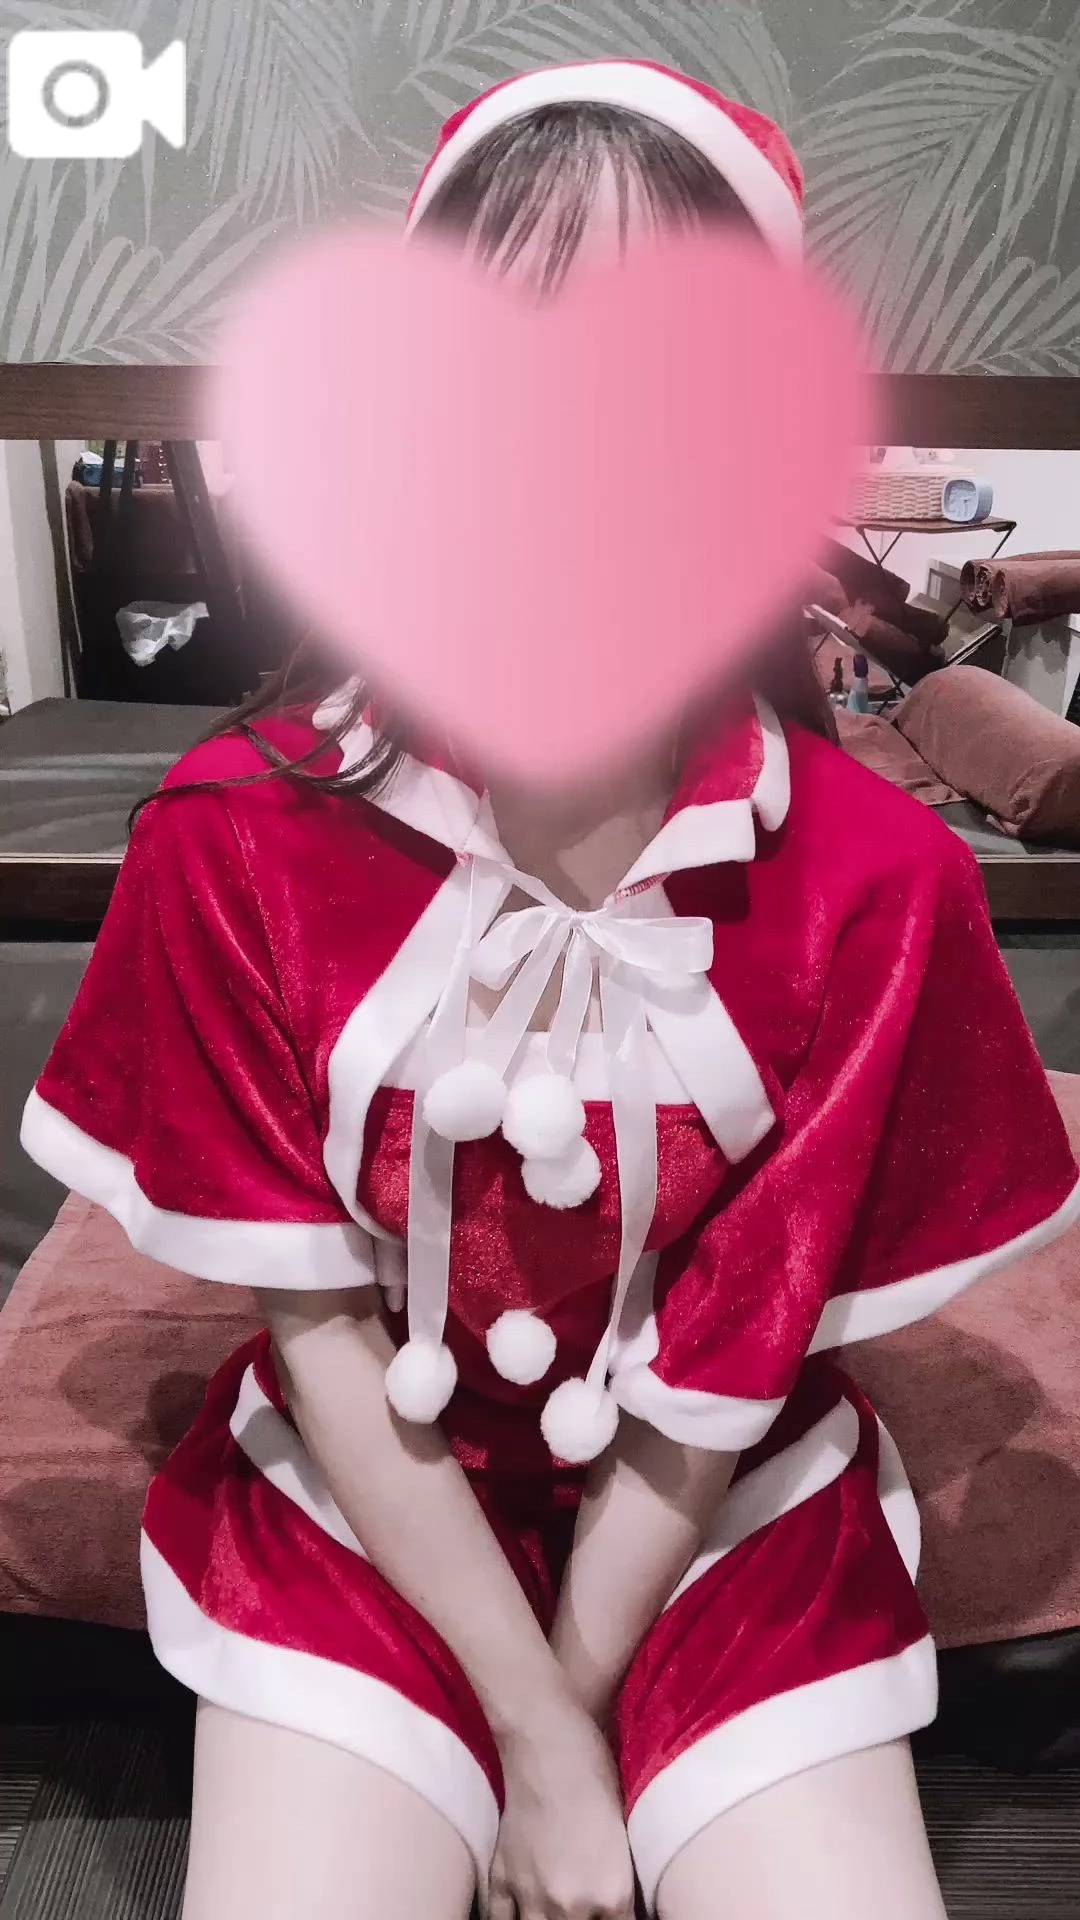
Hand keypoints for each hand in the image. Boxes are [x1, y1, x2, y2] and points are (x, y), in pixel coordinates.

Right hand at [481, 1704, 635, 1919]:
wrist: (548, 1739)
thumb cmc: (598, 1774)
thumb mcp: (627, 1834)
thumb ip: (622, 1885)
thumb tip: (620, 1907)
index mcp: (612, 1894)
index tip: (615, 1911)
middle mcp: (570, 1904)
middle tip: (585, 1909)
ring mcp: (531, 1893)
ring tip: (555, 1912)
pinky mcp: (501, 1875)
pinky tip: (522, 1915)